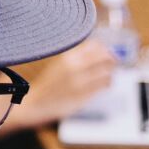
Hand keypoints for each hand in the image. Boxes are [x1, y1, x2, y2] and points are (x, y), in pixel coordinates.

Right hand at [0, 40, 116, 132]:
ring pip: (108, 72)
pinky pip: (104, 85)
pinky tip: (104, 84)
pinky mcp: (84, 95)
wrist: (36, 102)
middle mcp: (75, 67)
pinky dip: (107, 83)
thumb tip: (101, 49)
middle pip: (105, 57)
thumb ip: (79, 56)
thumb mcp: (61, 64)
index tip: (106, 53)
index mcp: (68, 56)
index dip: (104, 49)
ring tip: (107, 75)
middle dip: (112, 60)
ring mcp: (80, 82)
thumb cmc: (50, 83)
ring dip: (110, 73)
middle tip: (112, 63)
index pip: (96, 46)